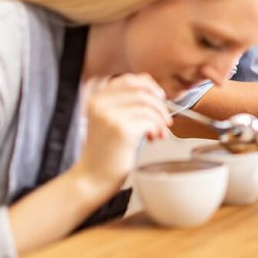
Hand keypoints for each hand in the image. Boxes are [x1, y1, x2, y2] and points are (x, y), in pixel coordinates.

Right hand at [74, 74, 172, 193]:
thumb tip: (155, 90)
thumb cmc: (106, 151)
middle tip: (165, 119)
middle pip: (142, 91)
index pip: (129, 79)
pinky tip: (152, 138)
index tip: (159, 97)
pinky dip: (157, 129)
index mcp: (97, 98)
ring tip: (158, 132)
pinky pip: (150, 121)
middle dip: (160, 105)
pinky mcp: (121, 130)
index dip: (149, 86)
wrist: (92, 178)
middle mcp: (101, 104)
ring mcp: (110, 116)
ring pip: (149, 107)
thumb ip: (126, 103)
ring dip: (160, 120)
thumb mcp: (111, 120)